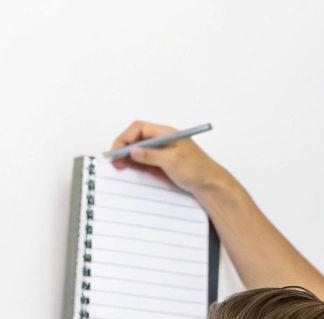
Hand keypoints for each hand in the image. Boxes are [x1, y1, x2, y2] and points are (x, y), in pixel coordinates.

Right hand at [109, 120, 236, 198]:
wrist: (209, 184)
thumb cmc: (197, 169)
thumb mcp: (172, 161)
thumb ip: (151, 155)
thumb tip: (132, 150)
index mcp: (166, 133)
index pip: (139, 128)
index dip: (125, 138)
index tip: (117, 152)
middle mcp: (161, 140)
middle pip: (136, 138)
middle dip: (122, 147)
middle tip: (114, 162)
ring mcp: (160, 152)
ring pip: (137, 149)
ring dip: (126, 156)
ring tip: (118, 166)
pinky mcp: (160, 163)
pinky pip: (142, 160)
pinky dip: (132, 163)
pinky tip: (126, 169)